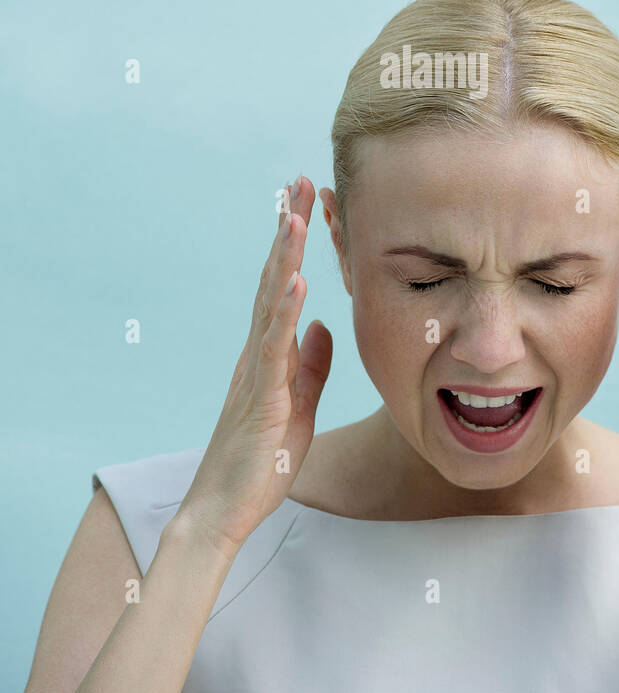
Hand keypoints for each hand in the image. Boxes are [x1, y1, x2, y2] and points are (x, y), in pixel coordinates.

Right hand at [179, 175, 332, 552]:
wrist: (224, 510)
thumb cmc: (259, 463)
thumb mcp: (299, 405)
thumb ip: (309, 366)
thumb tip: (321, 326)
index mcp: (268, 353)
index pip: (282, 284)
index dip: (294, 243)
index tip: (307, 201)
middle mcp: (257, 352)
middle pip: (272, 277)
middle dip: (288, 229)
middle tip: (299, 182)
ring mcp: (256, 370)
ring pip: (269, 301)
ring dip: (284, 256)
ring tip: (296, 213)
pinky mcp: (261, 395)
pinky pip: (273, 346)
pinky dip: (283, 310)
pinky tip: (294, 280)